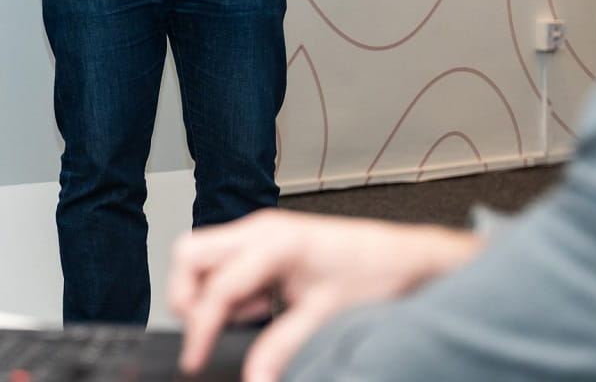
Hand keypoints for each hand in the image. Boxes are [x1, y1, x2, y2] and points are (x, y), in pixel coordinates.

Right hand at [169, 210, 481, 381]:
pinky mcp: (265, 240)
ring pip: (202, 254)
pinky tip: (262, 304)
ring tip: (253, 315)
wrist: (406, 257)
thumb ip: (281, 348)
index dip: (200, 329)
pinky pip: (224, 260)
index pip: (218, 288)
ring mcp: (261, 230)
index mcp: (275, 243)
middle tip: (207, 331)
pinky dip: (230, 288)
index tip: (194, 359)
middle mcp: (261, 229)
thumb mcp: (325, 318)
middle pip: (190, 254)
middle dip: (188, 297)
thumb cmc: (375, 274)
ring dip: (209, 292)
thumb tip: (254, 378)